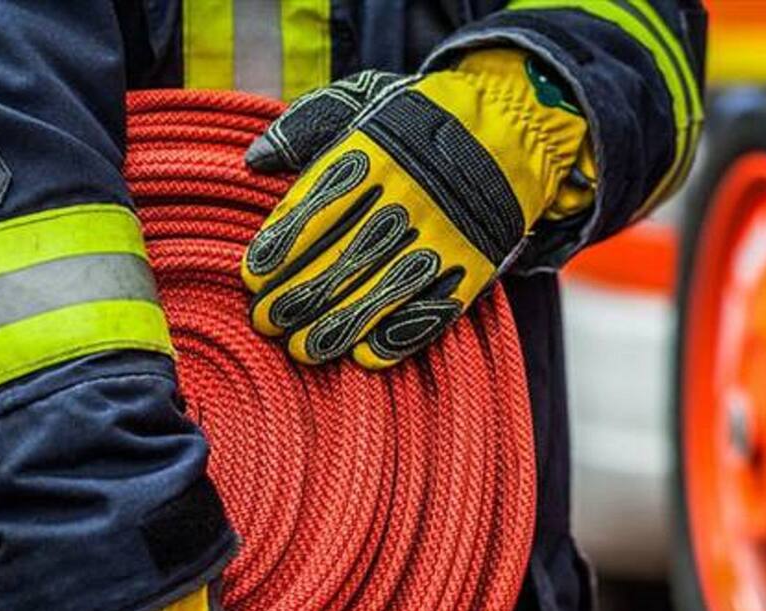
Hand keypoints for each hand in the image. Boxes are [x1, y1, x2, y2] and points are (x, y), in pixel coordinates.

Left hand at [242, 50, 593, 368]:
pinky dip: (400, 336)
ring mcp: (446, 234)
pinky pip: (435, 309)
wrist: (512, 128)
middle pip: (345, 256)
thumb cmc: (415, 121)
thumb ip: (304, 127)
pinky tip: (365, 354)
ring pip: (384, 290)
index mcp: (374, 152)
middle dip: (300, 296)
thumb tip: (254, 161)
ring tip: (304, 349)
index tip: (253, 278)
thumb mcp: (361, 100)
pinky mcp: (475, 265)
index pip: (317, 207)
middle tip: (267, 322)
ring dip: (339, 326)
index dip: (282, 248)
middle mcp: (409, 195)